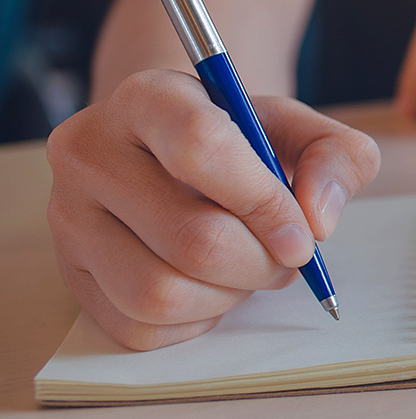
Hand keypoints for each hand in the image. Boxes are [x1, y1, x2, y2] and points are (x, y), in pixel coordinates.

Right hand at [46, 70, 379, 349]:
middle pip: (191, 239)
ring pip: (160, 294)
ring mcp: (69, 218)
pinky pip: (140, 327)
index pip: (202, 147)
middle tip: (286, 256)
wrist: (174, 154)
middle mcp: (91, 153)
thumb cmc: (241, 141)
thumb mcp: (299, 129)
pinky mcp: (71, 275)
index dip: (265, 203)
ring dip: (229, 295)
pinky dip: (195, 319)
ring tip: (249, 267)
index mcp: (148, 98)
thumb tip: (318, 220)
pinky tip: (211, 283)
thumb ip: (335, 157)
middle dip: (260, 262)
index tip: (303, 235)